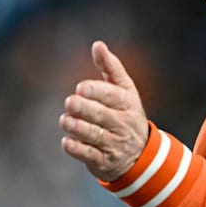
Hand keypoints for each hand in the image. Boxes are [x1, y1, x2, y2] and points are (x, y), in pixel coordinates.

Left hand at [60, 41, 148, 181]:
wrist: (140, 155)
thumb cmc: (125, 114)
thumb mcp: (125, 90)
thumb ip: (110, 67)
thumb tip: (97, 45)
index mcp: (128, 103)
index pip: (113, 96)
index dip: (97, 91)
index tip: (81, 87)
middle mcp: (123, 124)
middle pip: (103, 116)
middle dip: (86, 109)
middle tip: (70, 102)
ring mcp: (114, 144)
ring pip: (95, 135)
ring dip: (78, 128)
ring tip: (65, 121)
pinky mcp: (104, 161)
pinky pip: (90, 156)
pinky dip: (77, 149)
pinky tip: (66, 142)